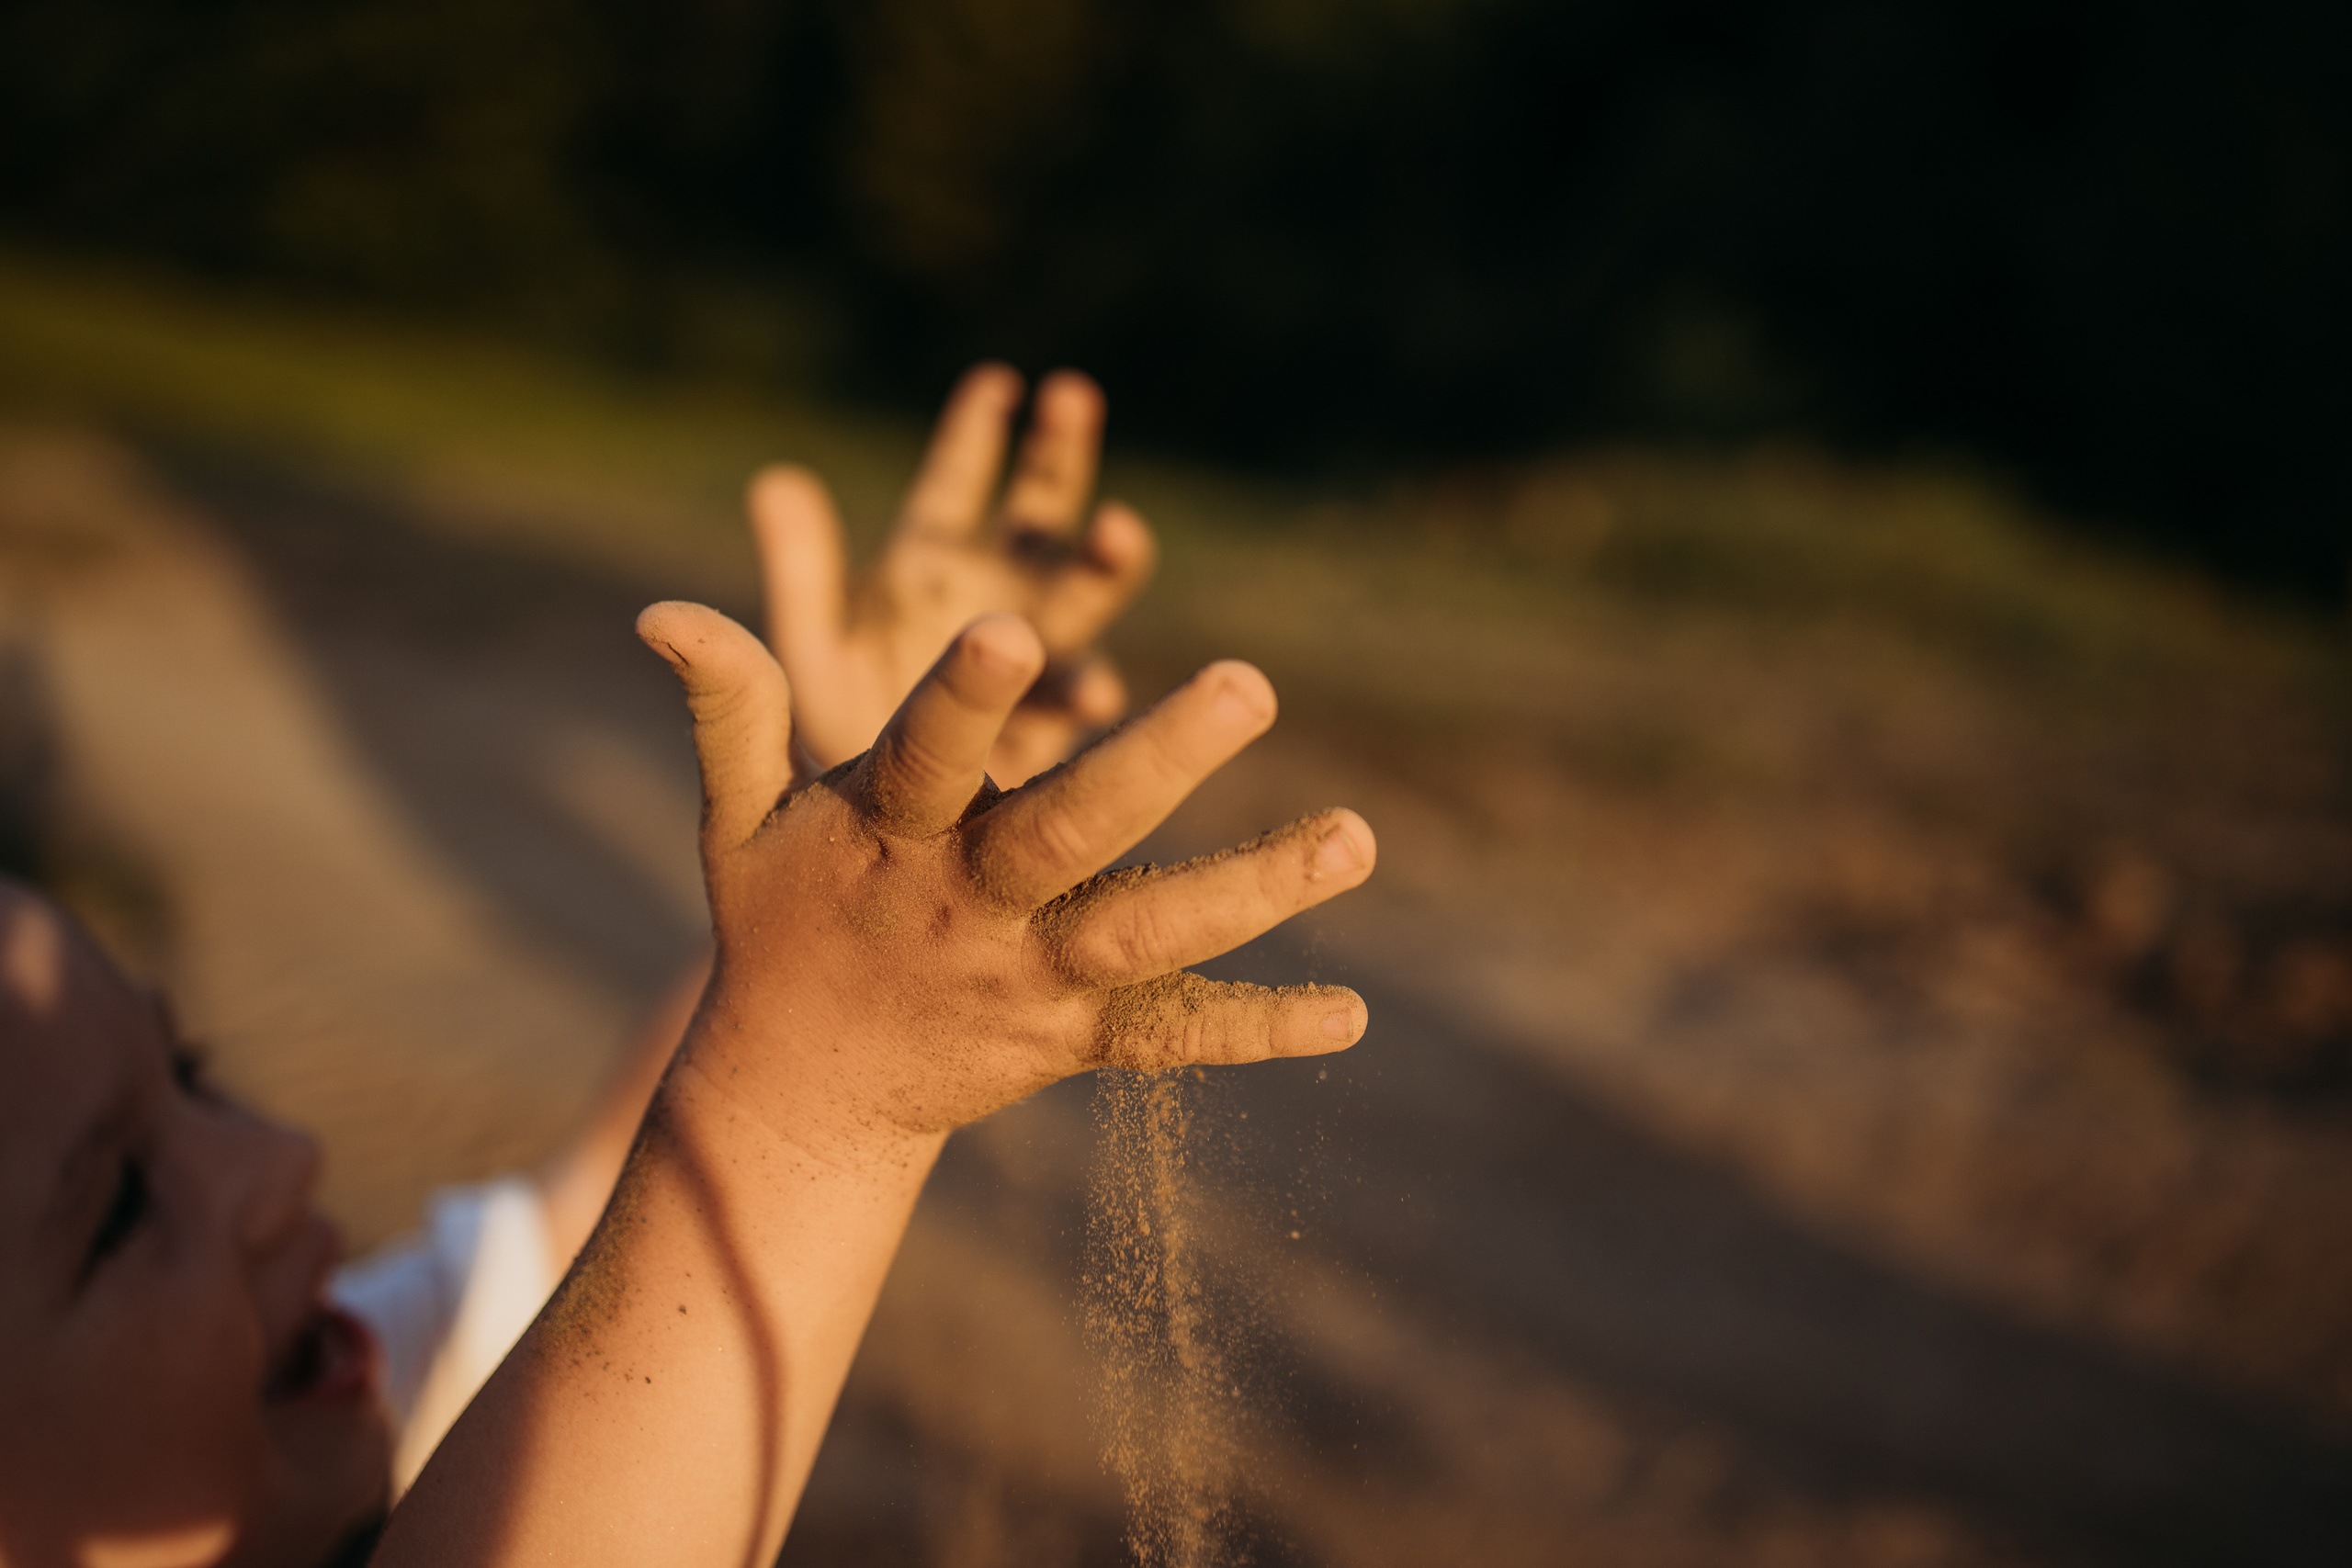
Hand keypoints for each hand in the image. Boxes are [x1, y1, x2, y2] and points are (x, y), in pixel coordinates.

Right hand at [637, 602, 1373, 1140]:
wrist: (802, 1091)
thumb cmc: (781, 917)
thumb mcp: (740, 815)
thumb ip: (731, 706)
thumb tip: (659, 608)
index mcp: (887, 835)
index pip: (926, 755)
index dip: (965, 698)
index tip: (1010, 628)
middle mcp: (968, 906)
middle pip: (1069, 832)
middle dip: (1158, 763)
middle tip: (1251, 683)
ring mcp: (1029, 977)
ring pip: (1147, 933)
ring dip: (1252, 890)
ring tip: (1357, 836)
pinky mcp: (1075, 1036)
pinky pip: (1171, 1038)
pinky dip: (1257, 1028)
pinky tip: (1349, 1012)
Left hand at [750, 364, 1156, 787]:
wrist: (869, 852)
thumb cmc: (828, 741)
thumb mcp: (813, 652)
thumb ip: (802, 572)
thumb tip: (774, 477)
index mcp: (926, 572)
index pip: (953, 485)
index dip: (974, 434)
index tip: (998, 381)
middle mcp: (989, 600)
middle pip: (1035, 514)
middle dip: (1056, 457)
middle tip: (1072, 399)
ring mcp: (1030, 662)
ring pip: (1077, 594)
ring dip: (1100, 558)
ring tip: (1117, 528)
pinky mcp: (1052, 728)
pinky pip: (1076, 700)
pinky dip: (1086, 688)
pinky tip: (1093, 693)